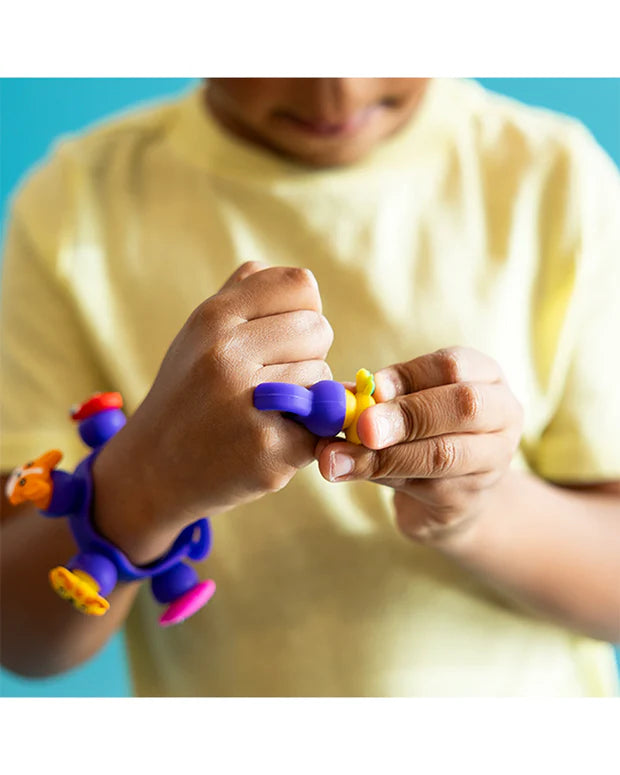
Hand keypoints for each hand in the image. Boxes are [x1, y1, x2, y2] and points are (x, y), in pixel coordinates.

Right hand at [94, 262, 333, 561]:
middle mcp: (228, 356)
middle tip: (273, 379)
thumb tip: (300, 281)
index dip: (302, 310)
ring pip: (323, 376)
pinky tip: (267, 438)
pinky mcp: (269, 451)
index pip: (301, 285)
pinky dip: (304, 432)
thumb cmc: (185, 395)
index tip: (283, 335)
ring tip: (264, 410)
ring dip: (306, 394)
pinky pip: (321, 424)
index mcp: (212, 319)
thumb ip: (242, 296)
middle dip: (307, 353)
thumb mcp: (197, 335)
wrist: (150, 472)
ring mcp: (249, 405)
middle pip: (319, 329)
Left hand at [316, 347, 522, 542]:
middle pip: (464, 406)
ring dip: (385, 455)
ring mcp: (491, 463)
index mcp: (486, 378)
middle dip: (407, 414)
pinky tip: (348, 471)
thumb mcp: (407, 405)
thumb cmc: (424, 433)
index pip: (454, 365)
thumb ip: (380, 399)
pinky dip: (380, 477)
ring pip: (442, 454)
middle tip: (362, 426)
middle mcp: (502, 416)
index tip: (371, 387)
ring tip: (337, 456)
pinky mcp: (467, 500)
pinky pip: (423, 488)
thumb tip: (337, 394)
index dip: (409, 374)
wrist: (451, 494)